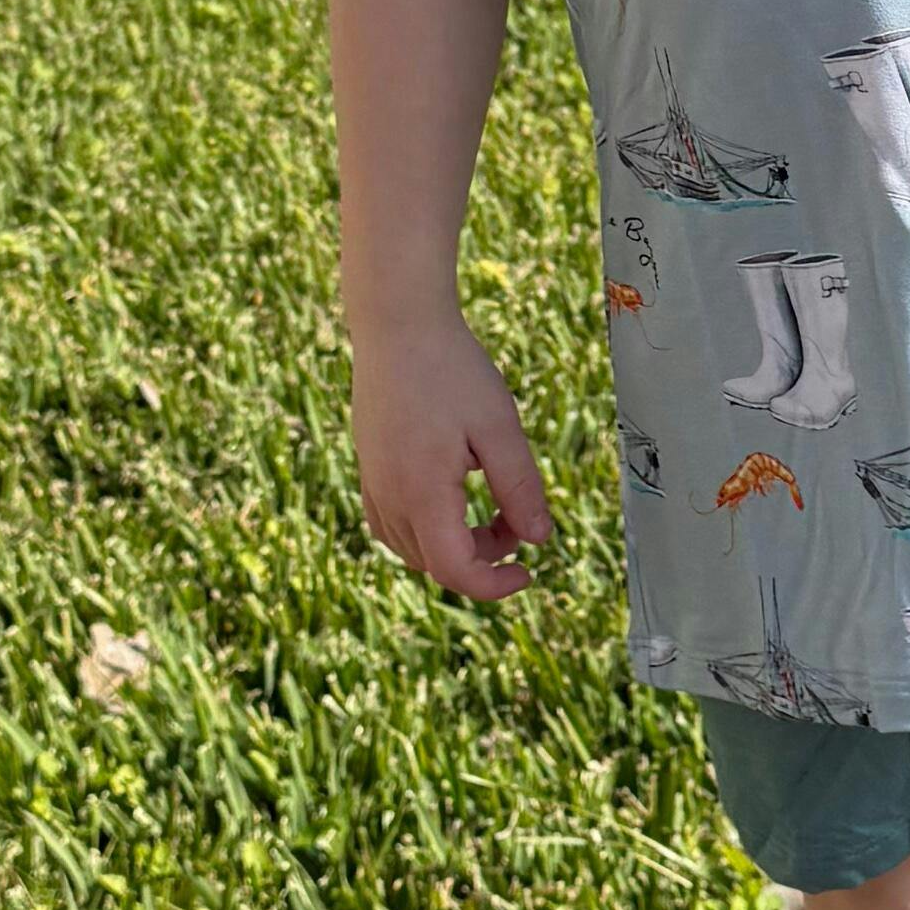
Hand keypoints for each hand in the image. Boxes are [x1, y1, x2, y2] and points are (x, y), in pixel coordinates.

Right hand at [350, 314, 553, 598]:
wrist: (398, 324)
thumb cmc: (452, 370)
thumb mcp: (499, 428)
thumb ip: (520, 488)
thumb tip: (540, 539)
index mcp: (422, 493)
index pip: (455, 570)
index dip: (494, 586)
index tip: (528, 571)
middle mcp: (389, 497)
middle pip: (434, 562)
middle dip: (483, 557)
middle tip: (518, 519)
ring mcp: (373, 482)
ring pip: (411, 547)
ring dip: (454, 544)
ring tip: (492, 505)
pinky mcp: (368, 467)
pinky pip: (391, 523)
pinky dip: (426, 529)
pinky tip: (452, 497)